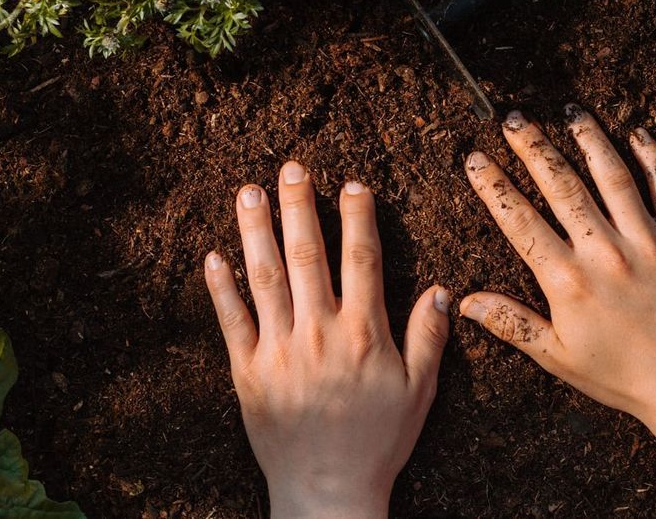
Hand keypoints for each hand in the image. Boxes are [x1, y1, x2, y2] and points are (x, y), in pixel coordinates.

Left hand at [205, 161, 451, 518]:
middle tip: (292, 168)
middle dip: (300, 207)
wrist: (328, 491)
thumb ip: (428, 339)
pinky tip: (214, 255)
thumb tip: (442, 290)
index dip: (358, 218)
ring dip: (256, 231)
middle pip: (308, 255)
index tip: (353, 185)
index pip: (362, 260)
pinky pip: (231, 321)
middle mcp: (319, 333)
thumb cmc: (379, 443)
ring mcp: (279, 350)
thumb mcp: (418, 392)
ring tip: (250, 191)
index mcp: (364, 333)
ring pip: (265, 277)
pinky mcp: (247, 371)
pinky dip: (221, 287)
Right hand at [458, 106, 655, 427]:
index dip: (493, 185)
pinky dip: (652, 157)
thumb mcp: (557, 356)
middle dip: (533, 148)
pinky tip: (637, 133)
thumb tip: (464, 302)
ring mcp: (647, 242)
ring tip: (570, 112)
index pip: (520, 220)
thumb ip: (511, 323)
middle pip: (561, 185)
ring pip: (612, 175)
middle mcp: (605, 252)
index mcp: (567, 281)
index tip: (475, 157)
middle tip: (514, 119)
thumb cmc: (622, 377)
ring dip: (589, 139)